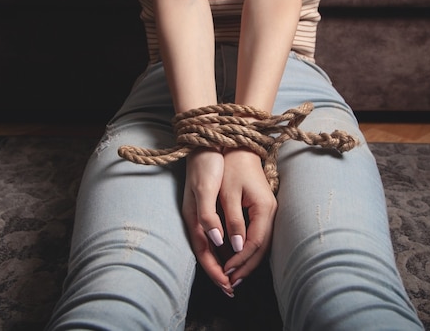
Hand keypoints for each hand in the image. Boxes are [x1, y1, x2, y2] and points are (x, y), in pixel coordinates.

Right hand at [182, 147, 233, 293]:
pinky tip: (231, 251)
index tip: (229, 287)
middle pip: (208, 254)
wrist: (203, 140)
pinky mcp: (207, 206)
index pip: (205, 253)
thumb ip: (208, 216)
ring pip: (211, 246)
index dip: (216, 272)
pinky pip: (214, 234)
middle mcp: (196, 219)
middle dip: (220, 273)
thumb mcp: (206, 188)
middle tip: (233, 290)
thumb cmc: (206, 163)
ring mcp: (200, 213)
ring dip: (222, 262)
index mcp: (195, 217)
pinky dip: (223, 248)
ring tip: (234, 276)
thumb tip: (217, 241)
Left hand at [219, 147, 276, 289]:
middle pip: (262, 249)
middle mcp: (270, 212)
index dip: (240, 260)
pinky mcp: (262, 211)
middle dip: (246, 267)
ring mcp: (269, 212)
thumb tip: (236, 248)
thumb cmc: (231, 167)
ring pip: (261, 245)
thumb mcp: (228, 194)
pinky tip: (237, 258)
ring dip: (248, 262)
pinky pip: (258, 237)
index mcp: (264, 208)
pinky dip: (248, 251)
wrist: (240, 147)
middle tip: (229, 284)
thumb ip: (232, 221)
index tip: (225, 273)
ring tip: (233, 276)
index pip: (255, 244)